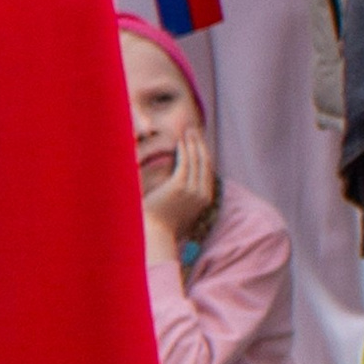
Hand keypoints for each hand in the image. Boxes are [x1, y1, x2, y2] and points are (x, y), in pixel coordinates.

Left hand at [142, 122, 216, 260]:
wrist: (156, 233)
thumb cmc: (164, 226)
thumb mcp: (180, 213)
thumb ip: (184, 201)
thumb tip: (182, 193)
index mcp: (204, 199)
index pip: (207, 171)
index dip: (204, 154)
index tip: (198, 143)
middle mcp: (202, 193)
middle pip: (205, 162)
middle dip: (201, 144)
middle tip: (195, 131)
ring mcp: (193, 190)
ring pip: (197, 160)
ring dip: (193, 143)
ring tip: (189, 131)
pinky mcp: (180, 186)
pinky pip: (185, 163)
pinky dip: (184, 151)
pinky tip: (180, 142)